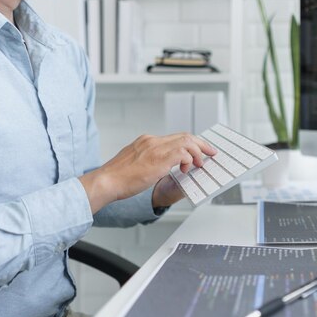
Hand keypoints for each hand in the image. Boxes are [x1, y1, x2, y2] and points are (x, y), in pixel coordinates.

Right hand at [79, 133, 215, 212]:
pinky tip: (186, 169)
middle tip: (210, 152)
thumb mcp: (133, 163)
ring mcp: (156, 148)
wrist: (106, 181)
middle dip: (200, 144)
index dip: (189, 143)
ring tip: (199, 164)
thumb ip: (146, 161)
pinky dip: (189, 160)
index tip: (198, 149)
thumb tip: (157, 166)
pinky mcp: (159, 158)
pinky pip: (183, 153)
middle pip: (184, 135)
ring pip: (187, 141)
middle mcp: (152, 141)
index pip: (174, 137)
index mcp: (145, 141)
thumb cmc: (116, 178)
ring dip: (197, 152)